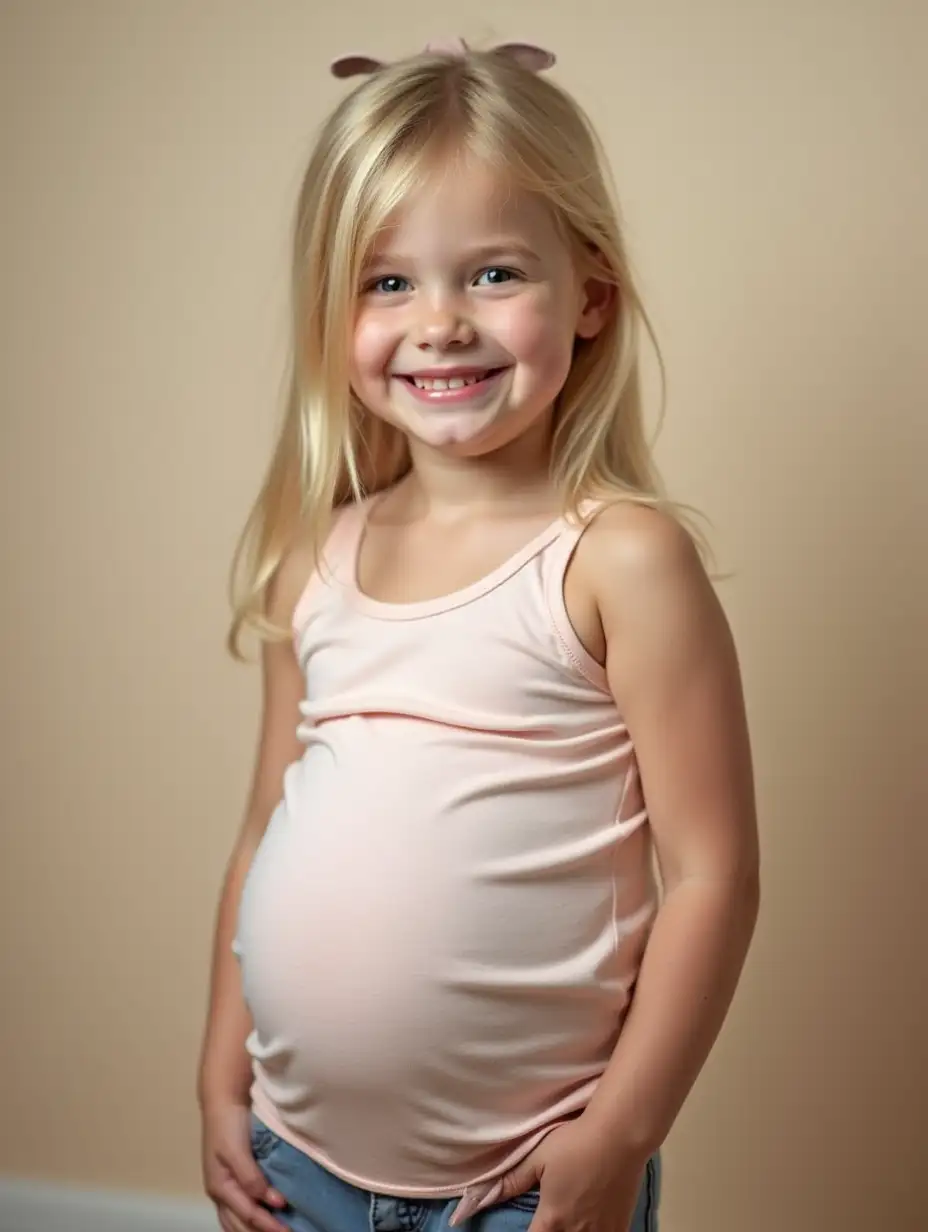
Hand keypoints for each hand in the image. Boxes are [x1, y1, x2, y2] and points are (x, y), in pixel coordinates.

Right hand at [201, 1100, 288, 1231]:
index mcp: (220, 1188)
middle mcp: (221, 1193)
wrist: (223, 1101)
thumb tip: (273, 1202)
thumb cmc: (228, 1124)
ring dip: (254, 1230)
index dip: (268, 1222)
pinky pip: (240, 1209)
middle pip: (240, 1225)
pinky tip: (263, 1221)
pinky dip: (250, 1220)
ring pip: (237, 1222)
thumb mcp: (236, 1150)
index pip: (247, 1214)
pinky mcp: (232, 1181)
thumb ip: (251, 1177)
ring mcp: (225, 1189)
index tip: (288, 1225)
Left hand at [451, 1120, 646, 1231]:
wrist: (619, 1136)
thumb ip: (513, 1181)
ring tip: (564, 1223)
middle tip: (545, 1225)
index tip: (528, 1230)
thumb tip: (483, 1197)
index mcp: (552, 1219)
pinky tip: (590, 1226)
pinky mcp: (620, 1226)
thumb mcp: (538, 1157)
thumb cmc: (574, 1143)